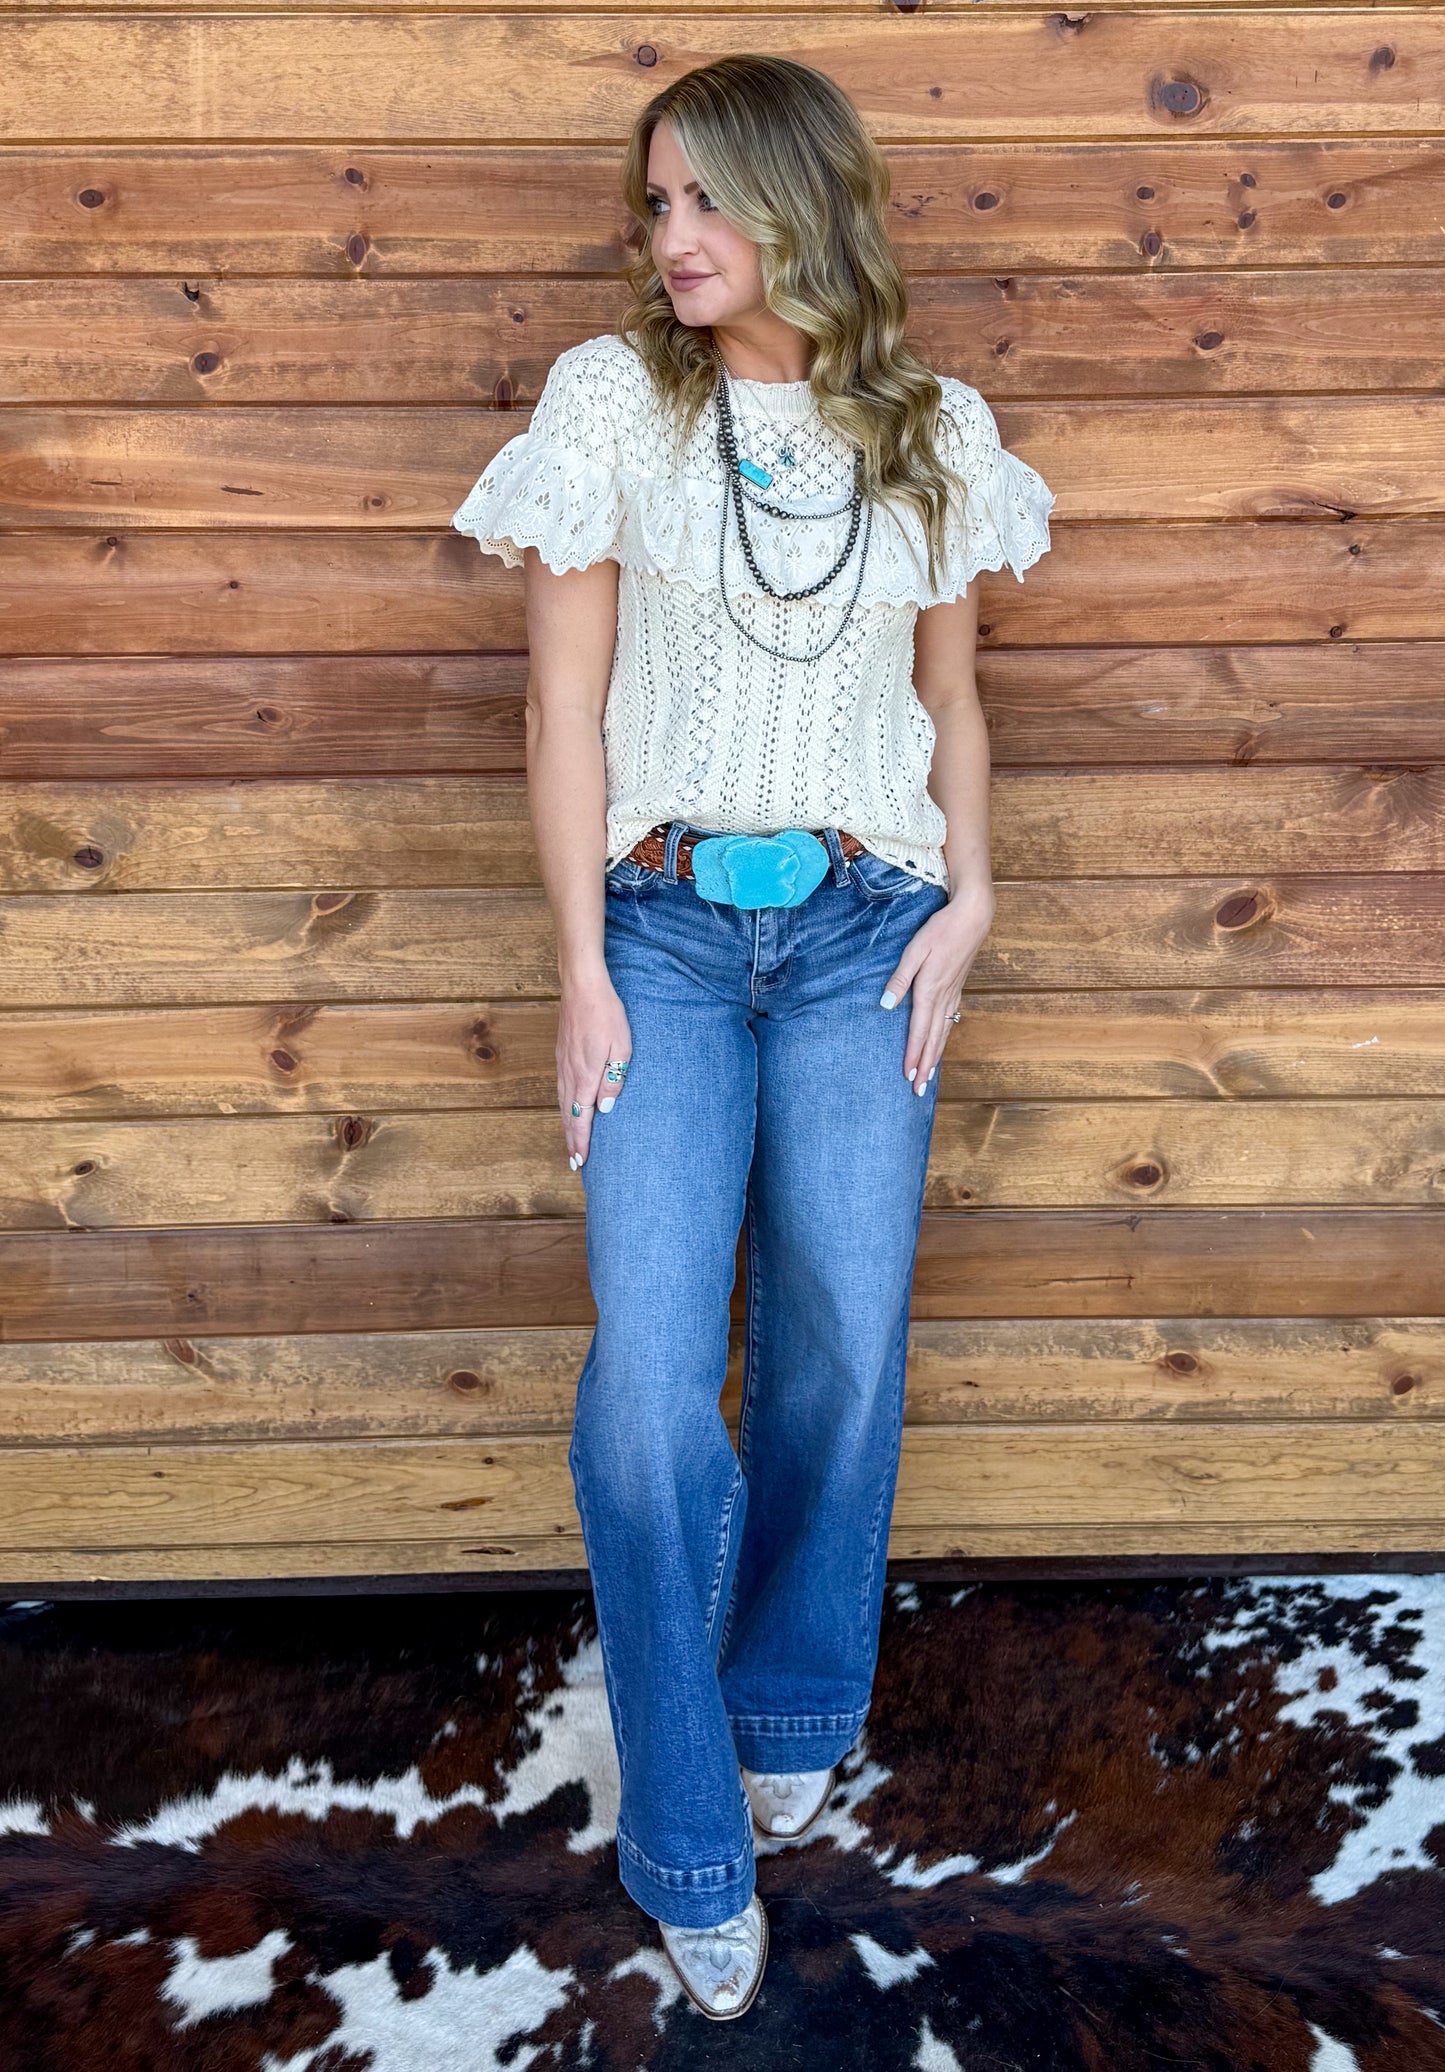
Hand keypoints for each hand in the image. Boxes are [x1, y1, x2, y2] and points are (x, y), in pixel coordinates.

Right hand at [559, 970, 632, 1168]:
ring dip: (567, 1126)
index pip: (581, 1118)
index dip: (581, 1141)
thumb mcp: (623, 1047)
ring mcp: (563, 1064)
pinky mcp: (561, 1055)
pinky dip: (564, 1107)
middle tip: (574, 1163)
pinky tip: (569, 1110)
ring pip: (563, 1103)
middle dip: (571, 1141)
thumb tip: (606, 1108)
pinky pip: (561, 1089)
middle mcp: (570, 1074)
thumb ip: (614, 1079)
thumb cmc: (607, 1014)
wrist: (582, 987)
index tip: (581, 1162)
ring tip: (571, 1143)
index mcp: (585, 1075)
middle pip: (569, 1115)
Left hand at [879, 887, 994, 1093]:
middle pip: (933, 1040)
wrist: (972, 918)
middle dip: (925, 1067)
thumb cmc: (940, 930)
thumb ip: (900, 978)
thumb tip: (887, 1005)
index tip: (907, 1077)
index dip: (912, 1056)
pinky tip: (940, 1044)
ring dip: (935, 1057)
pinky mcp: (957, 988)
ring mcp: (953, 994)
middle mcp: (943, 998)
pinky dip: (944, 1039)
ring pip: (943, 1033)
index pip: (918, 1031)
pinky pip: (950, 1021)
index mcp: (929, 991)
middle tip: (918, 1091)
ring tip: (929, 1077)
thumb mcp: (914, 950)